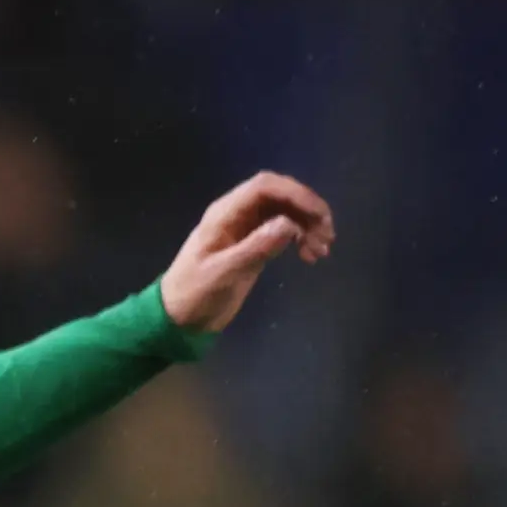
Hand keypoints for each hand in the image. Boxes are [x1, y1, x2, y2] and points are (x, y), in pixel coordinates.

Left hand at [158, 172, 335, 332]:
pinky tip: (310, 256)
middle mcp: (237, 214)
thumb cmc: (194, 294)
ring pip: (285, 212)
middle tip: (327, 234)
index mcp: (224, 214)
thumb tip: (289, 224)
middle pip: (279, 195)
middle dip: (307, 209)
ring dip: (308, 225)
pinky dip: (301, 238)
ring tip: (321, 250)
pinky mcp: (254, 244)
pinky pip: (283, 230)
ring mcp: (246, 228)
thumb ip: (255, 248)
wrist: (179, 318)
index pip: (264, 187)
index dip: (295, 194)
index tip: (319, 215)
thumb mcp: (223, 273)